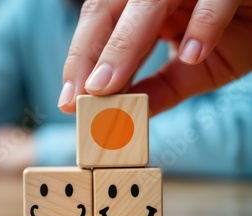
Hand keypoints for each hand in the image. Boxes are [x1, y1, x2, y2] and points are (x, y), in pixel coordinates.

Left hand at [58, 0, 251, 114]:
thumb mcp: (194, 71)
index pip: (101, 27)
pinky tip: (189, 54)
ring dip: (125, 45)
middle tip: (81, 97)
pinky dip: (202, 25)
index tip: (69, 101)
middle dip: (91, 56)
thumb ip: (159, 90)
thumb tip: (122, 116)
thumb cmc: (238, 33)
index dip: (80, 62)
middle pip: (109, 11)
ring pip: (148, 3)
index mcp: (144, 8)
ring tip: (109, 86)